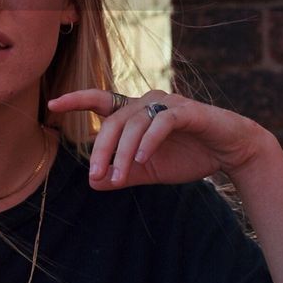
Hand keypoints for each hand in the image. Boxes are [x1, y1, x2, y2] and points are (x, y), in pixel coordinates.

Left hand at [46, 89, 270, 188]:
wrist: (230, 152)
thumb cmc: (188, 156)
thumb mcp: (149, 170)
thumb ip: (123, 173)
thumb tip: (93, 183)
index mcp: (135, 112)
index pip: (100, 101)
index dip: (76, 100)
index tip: (52, 105)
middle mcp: (147, 102)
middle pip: (113, 121)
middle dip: (102, 150)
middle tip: (97, 176)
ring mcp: (167, 103)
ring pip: (134, 123)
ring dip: (124, 152)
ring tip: (119, 177)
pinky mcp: (187, 111)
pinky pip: (161, 122)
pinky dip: (149, 141)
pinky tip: (143, 159)